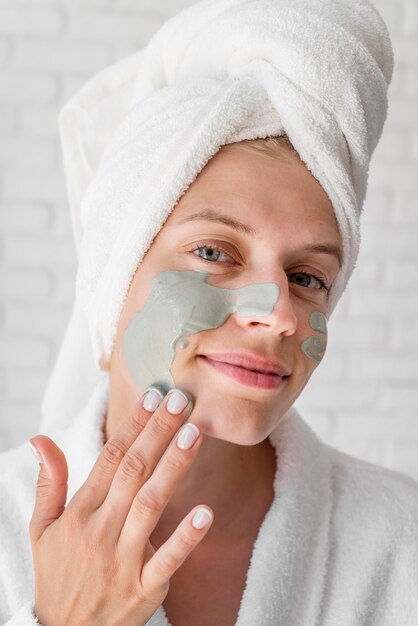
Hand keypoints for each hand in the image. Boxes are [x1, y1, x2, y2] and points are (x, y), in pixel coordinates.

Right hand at [29, 387, 212, 625]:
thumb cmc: (57, 574)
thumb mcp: (41, 529)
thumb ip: (49, 481)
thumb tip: (41, 438)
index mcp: (79, 513)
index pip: (109, 458)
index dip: (132, 425)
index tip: (152, 395)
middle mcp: (101, 531)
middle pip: (133, 472)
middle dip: (158, 432)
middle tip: (179, 399)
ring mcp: (123, 560)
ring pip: (151, 505)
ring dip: (173, 468)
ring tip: (194, 433)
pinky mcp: (144, 589)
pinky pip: (166, 560)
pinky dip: (185, 538)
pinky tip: (205, 512)